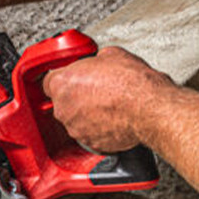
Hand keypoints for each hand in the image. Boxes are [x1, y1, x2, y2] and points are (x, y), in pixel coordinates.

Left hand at [43, 46, 173, 152]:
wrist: (149, 107)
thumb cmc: (131, 83)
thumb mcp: (110, 55)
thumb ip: (94, 62)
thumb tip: (98, 63)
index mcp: (63, 83)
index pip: (49, 81)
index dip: (64, 79)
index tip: (72, 78)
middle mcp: (64, 108)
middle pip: (62, 101)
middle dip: (76, 96)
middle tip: (96, 89)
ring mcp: (76, 128)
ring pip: (76, 119)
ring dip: (87, 113)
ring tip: (108, 104)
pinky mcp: (91, 143)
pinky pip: (90, 133)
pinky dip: (99, 128)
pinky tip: (113, 118)